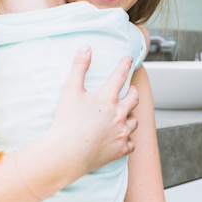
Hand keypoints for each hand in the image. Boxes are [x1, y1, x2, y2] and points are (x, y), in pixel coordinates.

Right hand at [48, 45, 138, 175]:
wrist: (66, 153)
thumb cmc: (66, 122)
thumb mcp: (70, 89)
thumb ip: (79, 67)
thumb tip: (86, 48)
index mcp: (108, 97)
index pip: (120, 75)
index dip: (125, 65)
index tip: (129, 60)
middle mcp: (119, 113)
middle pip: (134, 98)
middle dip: (133, 92)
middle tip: (131, 91)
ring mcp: (122, 132)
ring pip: (135, 121)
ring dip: (130, 116)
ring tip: (125, 116)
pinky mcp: (120, 150)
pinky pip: (131, 143)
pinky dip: (127, 140)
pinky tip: (122, 138)